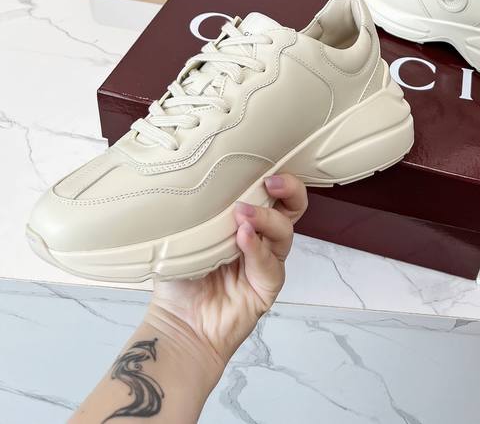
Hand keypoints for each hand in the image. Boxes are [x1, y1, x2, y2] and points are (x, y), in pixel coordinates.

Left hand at [145, 174, 306, 369]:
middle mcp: (260, 238)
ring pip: (284, 232)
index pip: (270, 193)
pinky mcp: (267, 287)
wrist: (177, 325)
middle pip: (292, 207)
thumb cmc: (179, 279)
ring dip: (266, 219)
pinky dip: (257, 249)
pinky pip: (270, 264)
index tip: (263, 165)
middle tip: (271, 182)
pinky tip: (243, 239)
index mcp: (243, 221)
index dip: (274, 177)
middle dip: (290, 189)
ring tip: (242, 214)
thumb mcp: (185, 236)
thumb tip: (204, 181)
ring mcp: (266, 262)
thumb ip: (202, 211)